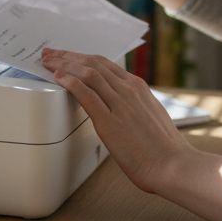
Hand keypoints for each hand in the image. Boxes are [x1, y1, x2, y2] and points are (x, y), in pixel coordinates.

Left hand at [42, 47, 193, 194]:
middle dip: (68, 56)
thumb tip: (117, 105)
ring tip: (48, 64)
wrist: (173, 165)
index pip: (104, 64)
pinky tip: (58, 79)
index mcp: (138, 87)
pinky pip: (87, 95)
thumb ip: (133, 106)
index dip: (81, 58)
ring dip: (64, 65)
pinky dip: (70, 83)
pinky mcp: (110, 121)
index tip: (66, 56)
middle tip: (50, 54)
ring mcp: (120, 104)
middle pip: (92, 63)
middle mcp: (129, 90)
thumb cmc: (163, 149)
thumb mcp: (150, 116)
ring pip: (87, 74)